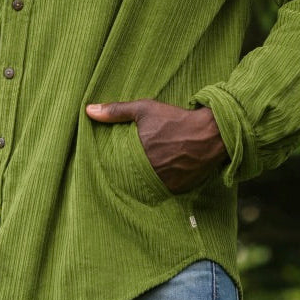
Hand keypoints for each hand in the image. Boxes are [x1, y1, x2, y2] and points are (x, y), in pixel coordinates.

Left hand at [86, 99, 227, 192]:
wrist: (211, 133)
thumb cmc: (175, 119)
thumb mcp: (144, 109)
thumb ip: (115, 111)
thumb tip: (88, 110)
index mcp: (137, 154)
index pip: (115, 167)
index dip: (112, 165)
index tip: (112, 161)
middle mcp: (149, 172)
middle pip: (129, 177)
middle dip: (127, 173)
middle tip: (128, 166)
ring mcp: (163, 183)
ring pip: (144, 185)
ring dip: (142, 180)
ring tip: (145, 170)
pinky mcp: (177, 190)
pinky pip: (161, 190)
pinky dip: (158, 184)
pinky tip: (160, 174)